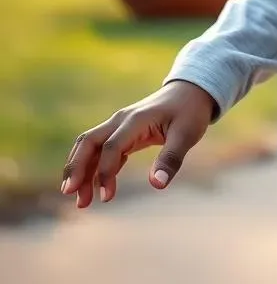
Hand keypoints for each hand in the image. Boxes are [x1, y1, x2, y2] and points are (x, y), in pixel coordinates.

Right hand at [60, 80, 216, 207]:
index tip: (106, 198)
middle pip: (88, 142)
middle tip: (69, 194)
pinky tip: (95, 188)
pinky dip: (94, 167)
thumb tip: (157, 185)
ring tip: (81, 201)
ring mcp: (120, 124)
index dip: (104, 172)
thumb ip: (172, 158)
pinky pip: (101, 149)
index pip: (111, 146)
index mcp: (136, 119)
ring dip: (81, 170)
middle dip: (76, 168)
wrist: (192, 90)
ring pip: (90, 146)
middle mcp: (122, 119)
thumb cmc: (191, 112)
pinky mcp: (122, 131)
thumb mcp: (188, 134)